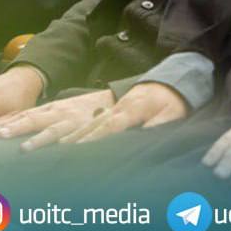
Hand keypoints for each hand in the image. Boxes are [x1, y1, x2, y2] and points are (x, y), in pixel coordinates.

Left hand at [0, 88, 116, 151]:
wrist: (111, 101)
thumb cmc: (80, 110)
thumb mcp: (59, 111)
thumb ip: (40, 120)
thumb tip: (15, 132)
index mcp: (50, 109)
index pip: (25, 114)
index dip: (8, 123)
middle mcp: (58, 113)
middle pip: (33, 119)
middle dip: (16, 127)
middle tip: (0, 136)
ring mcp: (72, 121)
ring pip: (52, 130)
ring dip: (38, 139)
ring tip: (25, 148)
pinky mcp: (88, 129)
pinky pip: (77, 137)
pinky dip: (70, 143)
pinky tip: (63, 149)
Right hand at [59, 82, 188, 144]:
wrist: (171, 80)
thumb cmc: (172, 100)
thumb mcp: (172, 113)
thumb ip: (158, 125)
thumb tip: (145, 138)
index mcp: (133, 109)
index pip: (111, 126)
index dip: (95, 137)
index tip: (81, 148)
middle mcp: (119, 107)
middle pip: (94, 124)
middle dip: (77, 137)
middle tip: (60, 150)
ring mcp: (114, 107)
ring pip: (91, 121)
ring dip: (73, 134)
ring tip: (58, 144)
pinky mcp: (114, 109)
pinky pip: (94, 120)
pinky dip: (80, 129)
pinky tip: (68, 139)